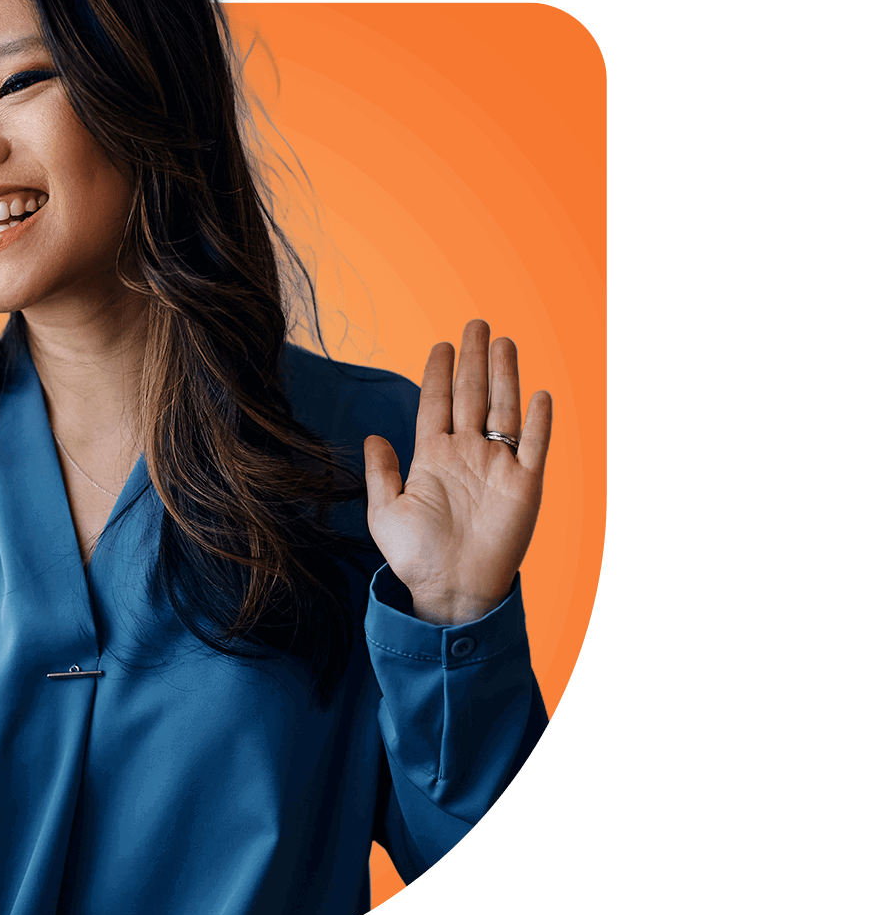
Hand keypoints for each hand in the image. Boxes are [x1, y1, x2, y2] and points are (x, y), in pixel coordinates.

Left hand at [364, 319, 551, 625]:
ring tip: (504, 343)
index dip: (439, 373)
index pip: (437, 403)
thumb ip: (381, 473)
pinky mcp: (524, 486)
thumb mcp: (385, 513)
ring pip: (503, 410)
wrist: (451, 590)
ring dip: (505, 376)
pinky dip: (539, 421)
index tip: (442, 344)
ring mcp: (497, 467)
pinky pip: (535, 446)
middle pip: (472, 396)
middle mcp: (466, 455)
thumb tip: (373, 436)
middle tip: (476, 323)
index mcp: (432, 457)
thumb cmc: (415, 558)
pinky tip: (540, 392)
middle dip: (474, 360)